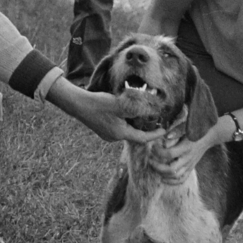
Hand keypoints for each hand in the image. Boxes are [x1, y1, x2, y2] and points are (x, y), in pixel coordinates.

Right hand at [48, 79, 162, 146]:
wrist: (78, 104)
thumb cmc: (99, 104)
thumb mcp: (120, 105)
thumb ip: (136, 109)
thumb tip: (150, 112)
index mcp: (120, 134)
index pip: (143, 138)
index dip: (155, 134)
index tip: (165, 130)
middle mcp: (114, 137)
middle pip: (135, 134)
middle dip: (144, 127)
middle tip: (154, 118)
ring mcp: (107, 134)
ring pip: (126, 130)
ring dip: (133, 122)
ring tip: (140, 112)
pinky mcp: (102, 129)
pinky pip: (118, 127)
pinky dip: (125, 121)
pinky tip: (124, 111)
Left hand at [145, 129, 215, 185]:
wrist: (209, 136)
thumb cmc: (194, 129)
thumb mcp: (186, 126)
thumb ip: (176, 131)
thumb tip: (166, 136)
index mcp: (186, 147)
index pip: (169, 154)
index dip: (158, 152)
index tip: (152, 147)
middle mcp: (188, 158)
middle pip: (171, 169)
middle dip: (157, 166)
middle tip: (149, 160)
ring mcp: (190, 165)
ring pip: (175, 177)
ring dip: (162, 174)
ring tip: (154, 167)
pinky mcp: (190, 168)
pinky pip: (181, 179)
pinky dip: (171, 182)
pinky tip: (162, 178)